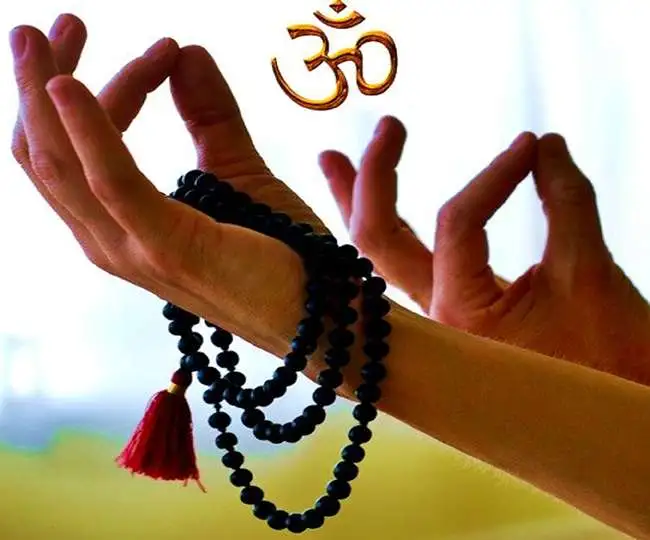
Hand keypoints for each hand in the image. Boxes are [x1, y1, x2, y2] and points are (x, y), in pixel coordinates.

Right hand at [9, 16, 344, 390]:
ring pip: (61, 165)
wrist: (325, 311)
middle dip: (41, 83)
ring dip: (47, 91)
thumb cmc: (283, 251)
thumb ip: (210, 117)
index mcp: (126, 227)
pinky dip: (89, 130)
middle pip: (48, 156)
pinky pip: (112, 182)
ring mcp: (136, 250)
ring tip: (61, 28)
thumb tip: (185, 51)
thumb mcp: (240, 171)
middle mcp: (114, 242)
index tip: (158, 48)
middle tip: (64, 21)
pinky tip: (71, 83)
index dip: (101, 90)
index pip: (78, 151)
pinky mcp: (169, 248)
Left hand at [319, 116, 649, 383]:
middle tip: (386, 127)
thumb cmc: (612, 364)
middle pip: (376, 241)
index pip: (456, 222)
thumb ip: (566, 204)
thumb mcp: (590, 277)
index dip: (494, 175)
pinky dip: (385, 235)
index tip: (533, 147)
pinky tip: (374, 207)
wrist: (614, 422)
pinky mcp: (450, 319)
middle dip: (373, 179)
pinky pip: (401, 272)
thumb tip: (546, 143)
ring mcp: (434, 321)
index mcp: (458, 314)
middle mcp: (431, 320)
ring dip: (355, 206)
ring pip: (375, 260)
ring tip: (332, 160)